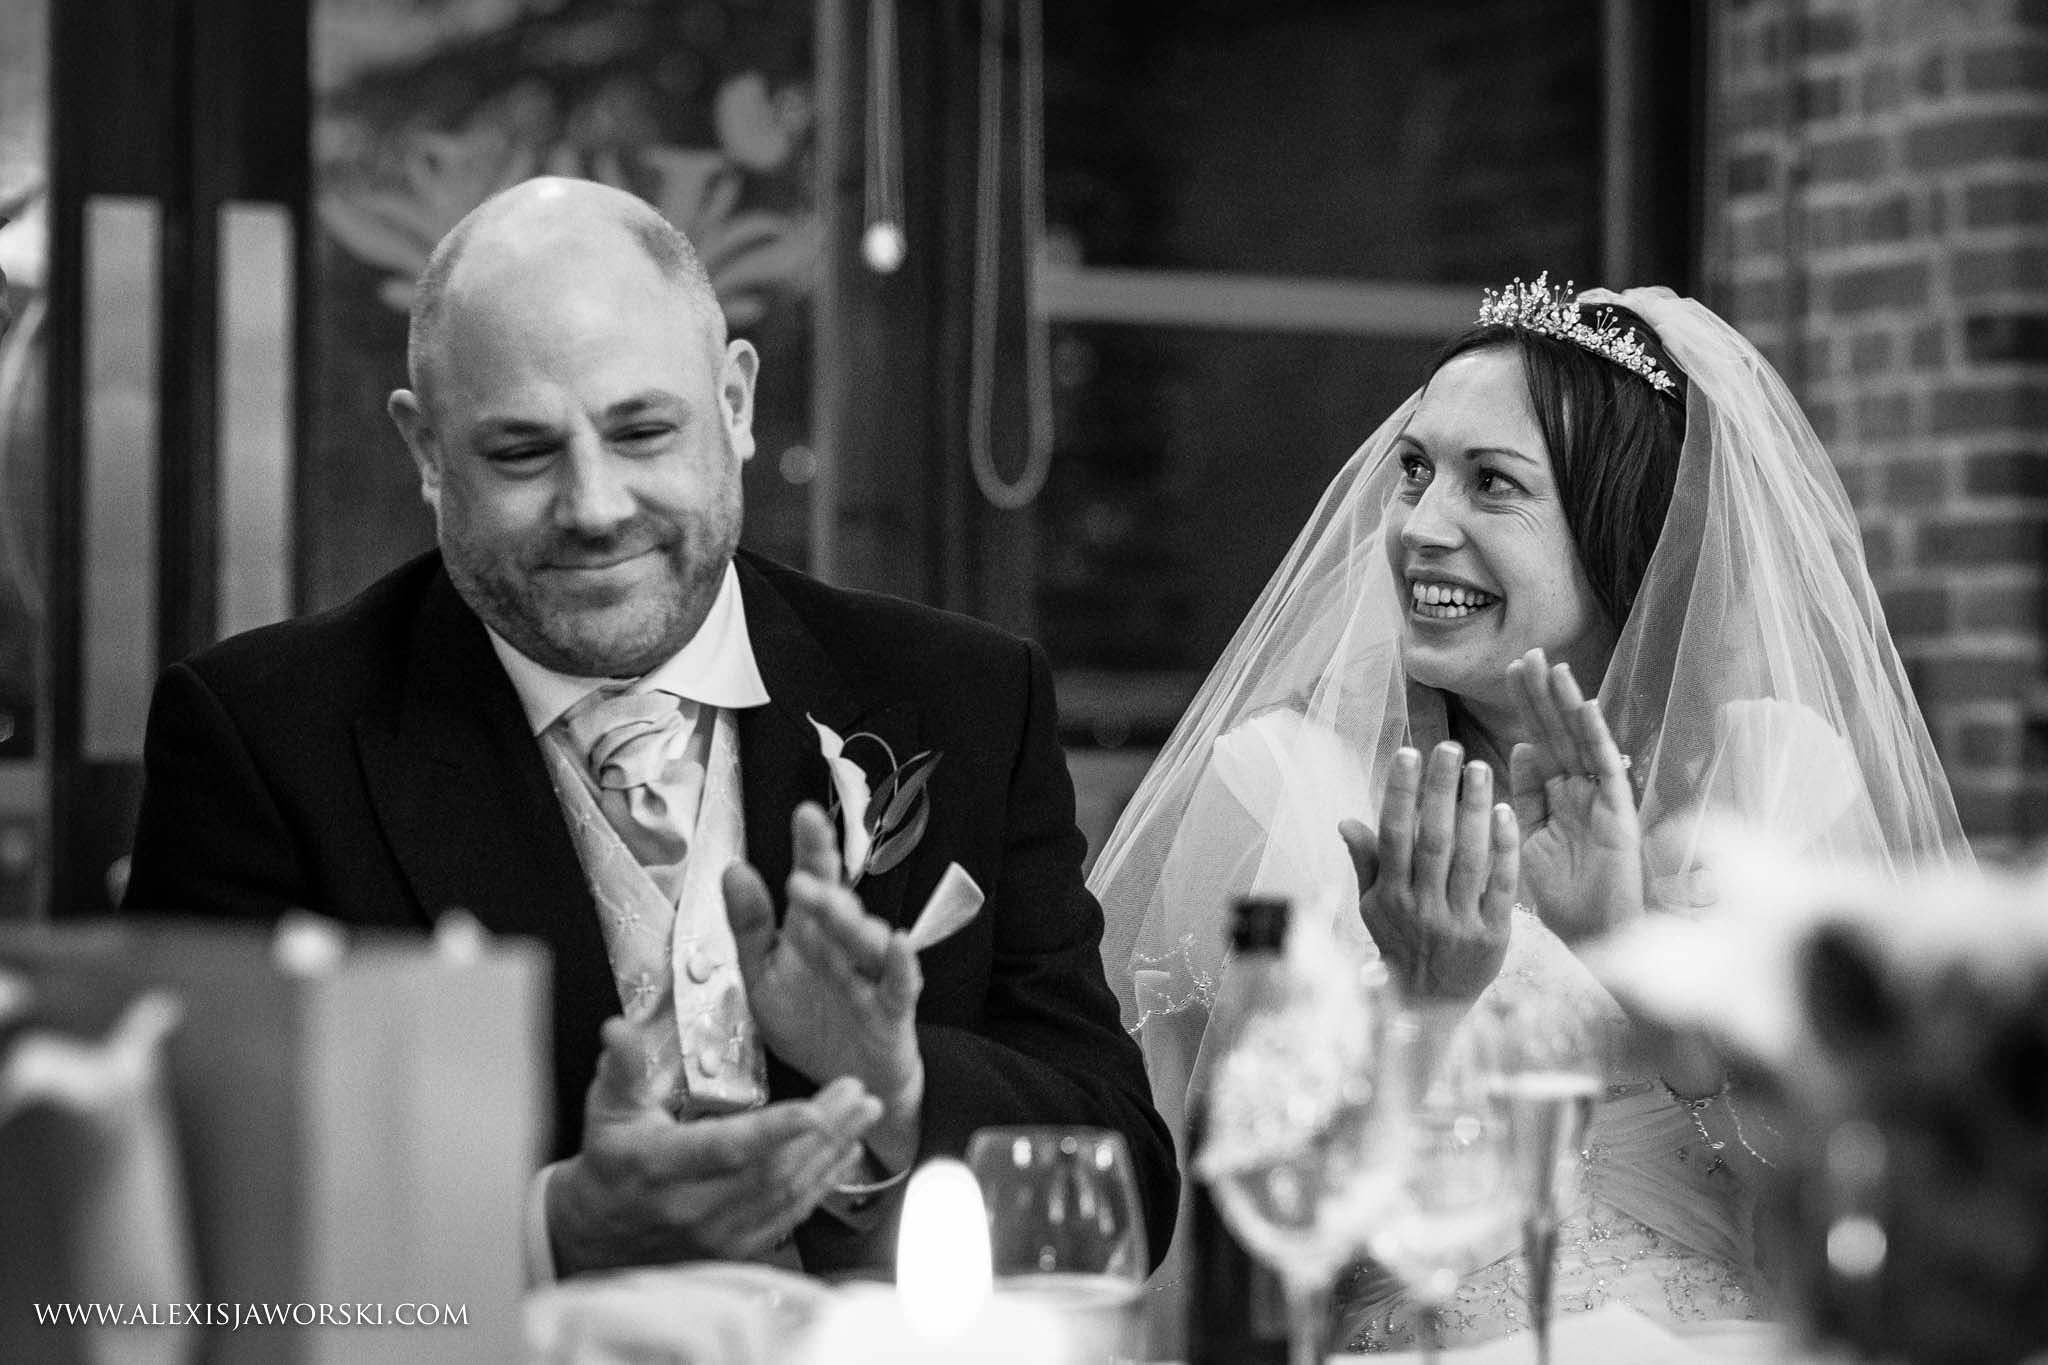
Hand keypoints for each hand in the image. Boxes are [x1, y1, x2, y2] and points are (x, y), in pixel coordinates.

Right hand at [547, 1016, 881, 1275]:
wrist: (594, 1236)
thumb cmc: (609, 1162)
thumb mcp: (606, 1110)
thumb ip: (621, 1068)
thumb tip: (618, 1027)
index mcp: (659, 1166)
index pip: (725, 1149)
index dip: (774, 1131)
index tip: (817, 1108)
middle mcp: (691, 1206)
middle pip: (772, 1169)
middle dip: (824, 1130)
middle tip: (859, 1094)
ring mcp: (715, 1234)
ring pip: (787, 1193)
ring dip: (832, 1152)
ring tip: (864, 1115)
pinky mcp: (734, 1249)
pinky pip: (788, 1216)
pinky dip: (822, 1183)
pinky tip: (845, 1153)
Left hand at [723, 802, 924, 1167]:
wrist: (843, 1081)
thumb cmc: (808, 1023)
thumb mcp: (763, 977)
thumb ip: (750, 926)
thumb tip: (734, 869)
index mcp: (812, 934)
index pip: (816, 882)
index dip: (812, 848)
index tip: (805, 814)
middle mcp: (845, 947)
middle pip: (841, 907)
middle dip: (826, 882)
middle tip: (804, 865)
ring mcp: (872, 977)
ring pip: (868, 943)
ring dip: (852, 923)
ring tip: (835, 904)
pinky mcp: (893, 1011)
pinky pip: (900, 984)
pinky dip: (901, 963)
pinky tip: (897, 942)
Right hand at [1340, 741, 1518, 1001]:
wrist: (1432, 1003)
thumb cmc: (1401, 943)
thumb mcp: (1373, 907)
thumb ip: (1366, 862)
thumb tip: (1346, 820)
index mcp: (1390, 896)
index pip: (1394, 835)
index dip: (1400, 794)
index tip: (1408, 754)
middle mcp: (1422, 908)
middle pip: (1433, 839)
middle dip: (1440, 790)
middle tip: (1450, 748)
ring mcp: (1459, 922)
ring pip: (1468, 857)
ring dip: (1474, 808)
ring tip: (1480, 768)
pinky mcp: (1494, 935)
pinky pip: (1500, 884)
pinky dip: (1504, 848)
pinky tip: (1506, 811)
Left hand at [1506, 648, 1644, 941]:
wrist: (1590, 935)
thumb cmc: (1561, 896)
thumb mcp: (1528, 839)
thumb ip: (1525, 795)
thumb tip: (1520, 748)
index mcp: (1557, 795)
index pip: (1539, 740)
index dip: (1525, 708)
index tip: (1509, 672)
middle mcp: (1579, 789)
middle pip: (1557, 732)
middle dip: (1542, 694)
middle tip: (1527, 653)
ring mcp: (1600, 797)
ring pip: (1581, 741)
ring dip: (1567, 704)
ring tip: (1552, 666)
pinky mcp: (1619, 810)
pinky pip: (1607, 766)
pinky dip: (1596, 736)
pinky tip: (1583, 706)